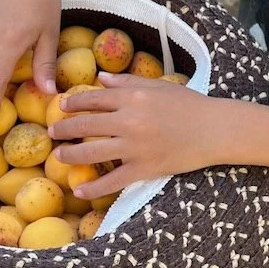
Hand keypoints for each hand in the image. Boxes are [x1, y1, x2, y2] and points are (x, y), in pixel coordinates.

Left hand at [48, 72, 220, 198]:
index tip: (61, 107)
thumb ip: (129, 81)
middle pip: (86, 125)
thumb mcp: (159, 86)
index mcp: (134, 97)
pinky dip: (93, 188)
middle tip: (52, 132)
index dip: (73, 103)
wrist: (215, 130)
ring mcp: (136, 147)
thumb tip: (101, 77)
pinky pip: (112, 181)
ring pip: (92, 153)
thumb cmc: (189, 105)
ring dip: (70, 155)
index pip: (94, 99)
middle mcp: (130, 120)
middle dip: (64, 129)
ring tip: (58, 156)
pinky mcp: (144, 168)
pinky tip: (79, 190)